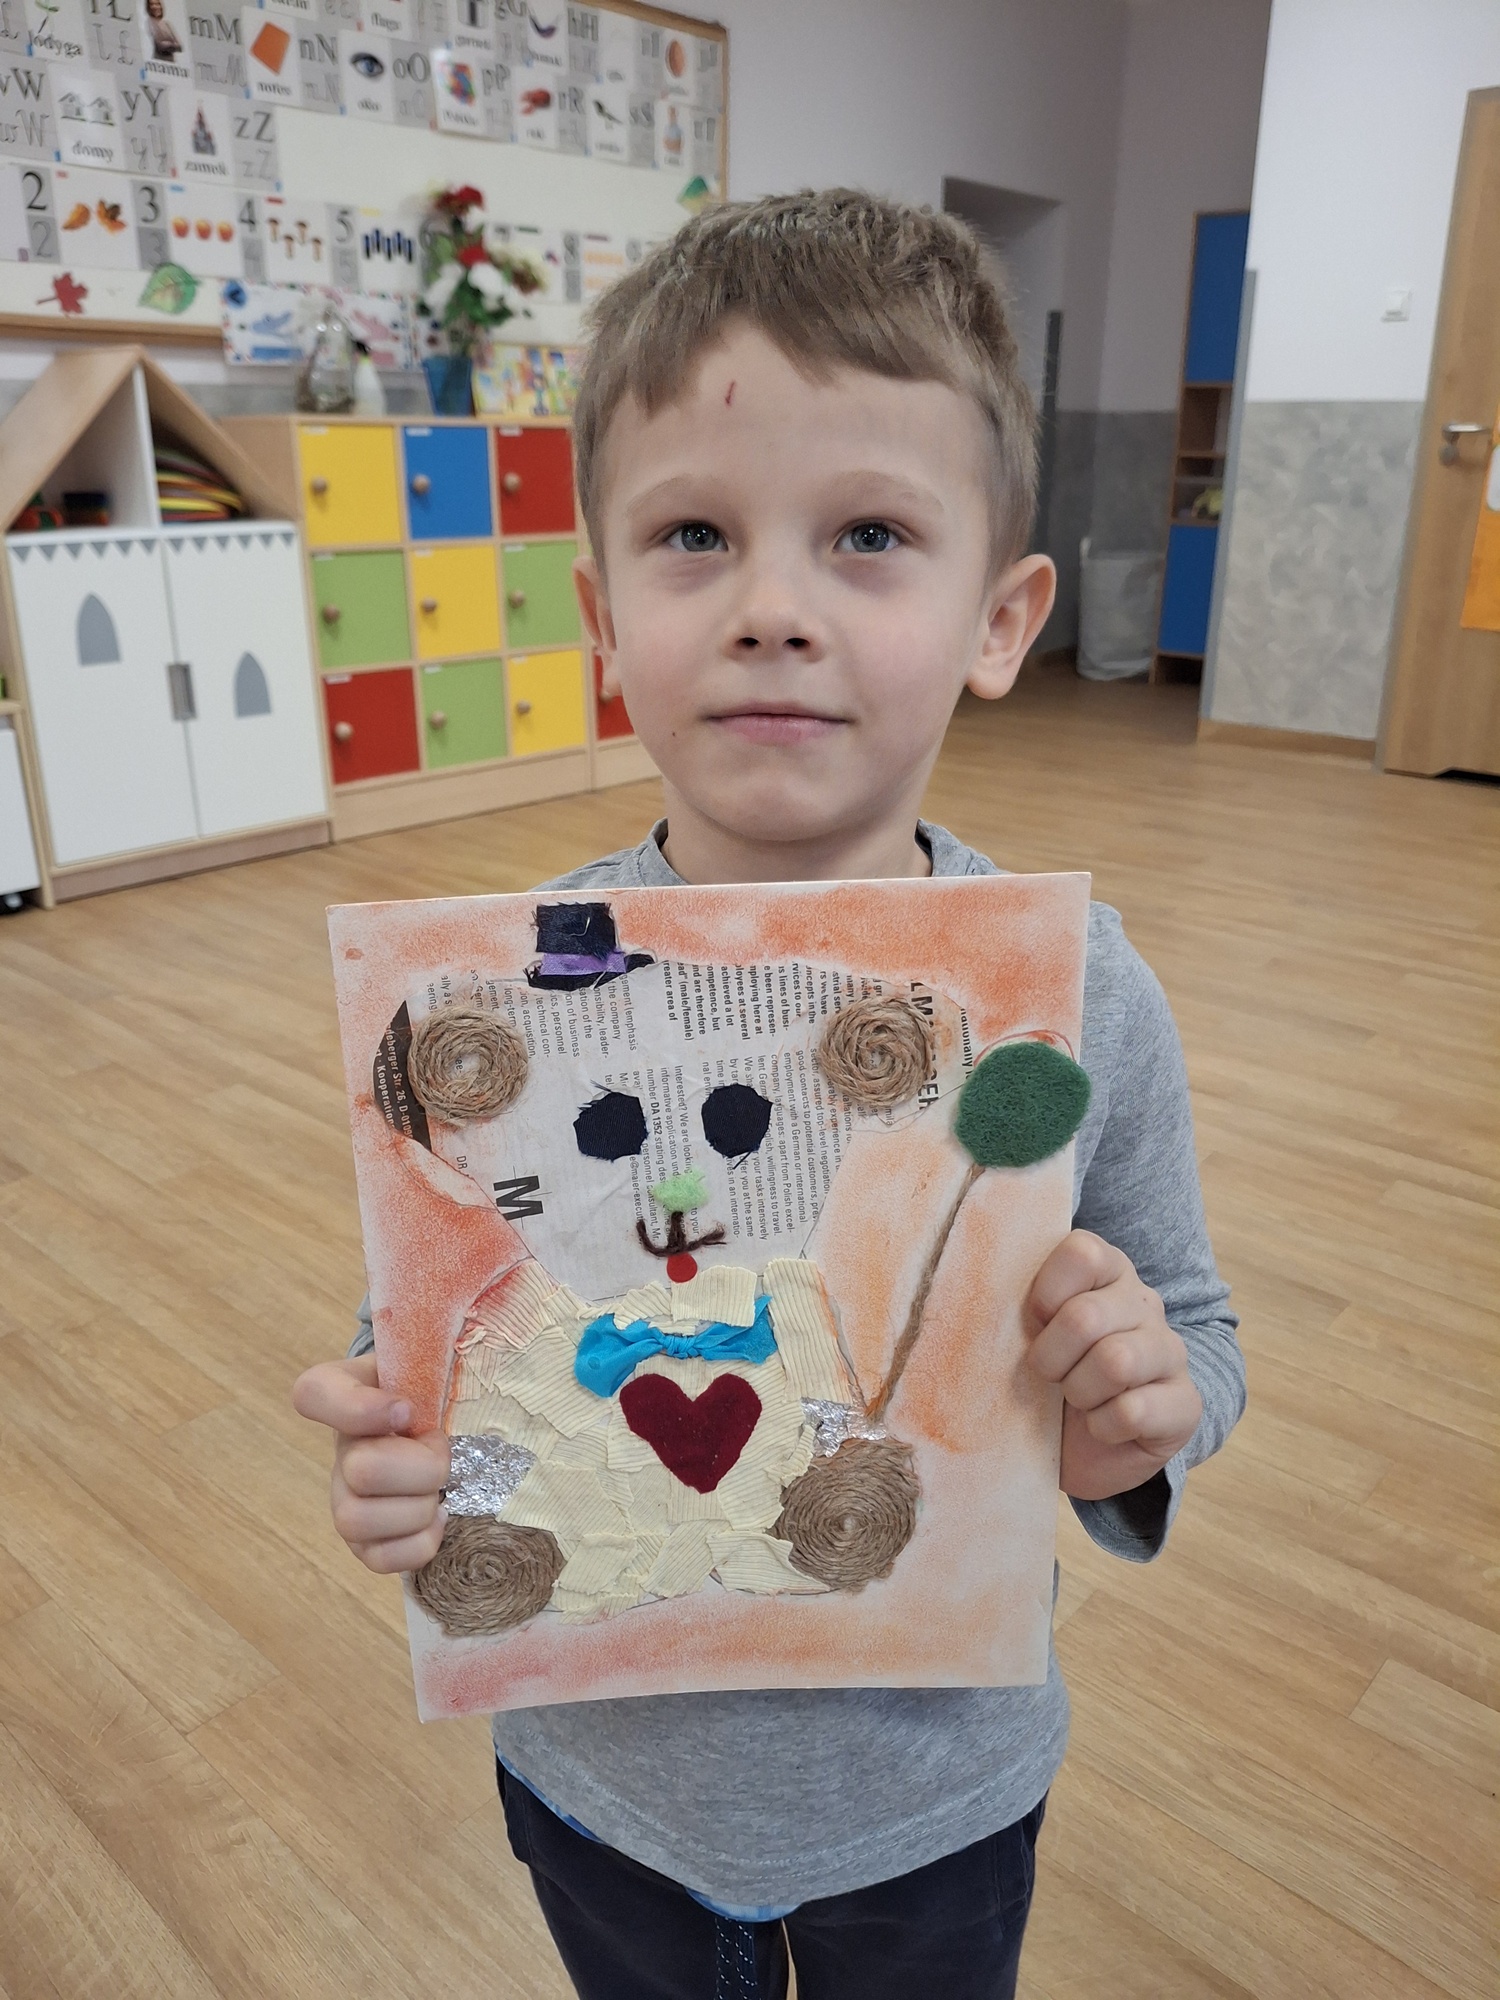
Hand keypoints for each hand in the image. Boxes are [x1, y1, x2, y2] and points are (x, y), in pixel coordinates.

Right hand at [291, 1355, 450, 1573]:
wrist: (445, 1428)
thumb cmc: (436, 1390)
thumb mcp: (430, 1357)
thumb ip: (429, 1349)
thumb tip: (419, 1398)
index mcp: (345, 1393)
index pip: (312, 1393)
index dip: (359, 1408)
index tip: (405, 1409)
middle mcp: (338, 1448)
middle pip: (358, 1470)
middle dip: (420, 1467)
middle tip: (443, 1452)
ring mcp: (344, 1498)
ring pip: (357, 1519)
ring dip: (418, 1508)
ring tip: (442, 1490)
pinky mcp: (365, 1542)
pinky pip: (379, 1560)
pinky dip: (419, 1544)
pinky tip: (438, 1518)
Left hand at [1025, 1230, 1201, 1501]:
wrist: (1086, 1447)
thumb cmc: (1048, 1377)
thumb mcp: (1027, 1333)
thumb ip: (1013, 1298)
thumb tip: (977, 1279)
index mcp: (1107, 1270)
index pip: (1082, 1252)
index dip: (1045, 1294)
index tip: (1035, 1323)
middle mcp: (1145, 1302)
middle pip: (1085, 1316)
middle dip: (1051, 1358)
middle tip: (1049, 1376)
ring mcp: (1171, 1351)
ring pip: (1115, 1362)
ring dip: (1080, 1392)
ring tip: (1078, 1400)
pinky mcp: (1186, 1404)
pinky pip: (1133, 1411)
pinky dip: (1103, 1427)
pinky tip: (1102, 1427)